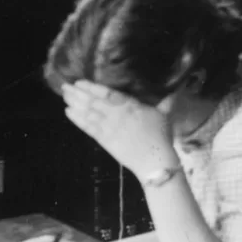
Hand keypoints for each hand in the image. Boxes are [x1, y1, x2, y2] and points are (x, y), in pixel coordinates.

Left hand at [61, 80, 179, 177]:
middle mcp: (116, 115)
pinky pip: (87, 127)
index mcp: (131, 106)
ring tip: (64, 96)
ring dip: (74, 104)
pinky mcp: (103, 139)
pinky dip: (76, 119)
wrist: (153, 160)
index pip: (108, 94)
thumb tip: (177, 89)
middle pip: (93, 102)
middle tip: (65, 86)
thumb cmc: (160, 136)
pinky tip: (68, 112)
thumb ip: (166, 101)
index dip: (93, 87)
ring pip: (87, 113)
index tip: (80, 81)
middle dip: (78, 94)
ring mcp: (108, 127)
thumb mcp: (164, 114)